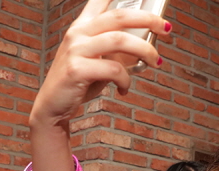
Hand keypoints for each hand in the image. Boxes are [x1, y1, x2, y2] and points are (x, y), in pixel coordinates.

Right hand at [30, 0, 170, 128]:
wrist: (53, 106)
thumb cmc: (78, 81)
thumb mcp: (97, 60)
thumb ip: (115, 50)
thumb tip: (145, 46)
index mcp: (82, 26)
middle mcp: (77, 33)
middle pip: (119, 16)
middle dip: (148, 19)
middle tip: (165, 28)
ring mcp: (76, 50)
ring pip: (120, 40)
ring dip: (144, 50)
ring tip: (154, 61)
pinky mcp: (77, 70)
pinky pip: (113, 69)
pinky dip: (125, 79)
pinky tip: (125, 88)